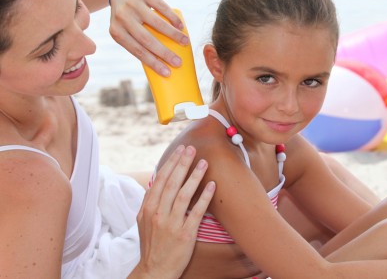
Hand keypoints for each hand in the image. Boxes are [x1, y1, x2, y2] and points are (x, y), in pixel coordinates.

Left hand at [109, 0, 189, 75]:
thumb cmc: (129, 16)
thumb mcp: (125, 29)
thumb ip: (137, 42)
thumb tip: (161, 64)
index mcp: (116, 31)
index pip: (137, 50)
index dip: (153, 63)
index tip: (167, 73)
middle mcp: (121, 17)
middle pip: (146, 39)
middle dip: (164, 53)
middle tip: (178, 62)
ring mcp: (132, 3)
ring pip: (156, 23)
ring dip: (173, 35)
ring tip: (185, 43)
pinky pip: (162, 7)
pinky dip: (173, 18)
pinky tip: (181, 26)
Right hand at [130, 145, 214, 278]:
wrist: (154, 270)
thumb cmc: (152, 244)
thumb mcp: (144, 221)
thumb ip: (151, 201)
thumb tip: (159, 181)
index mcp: (147, 209)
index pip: (160, 180)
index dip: (171, 163)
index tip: (180, 150)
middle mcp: (158, 214)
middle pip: (172, 183)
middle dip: (182, 163)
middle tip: (192, 148)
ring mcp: (171, 224)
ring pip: (184, 194)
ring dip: (195, 176)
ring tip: (204, 162)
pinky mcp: (185, 234)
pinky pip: (196, 212)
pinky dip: (204, 197)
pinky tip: (212, 185)